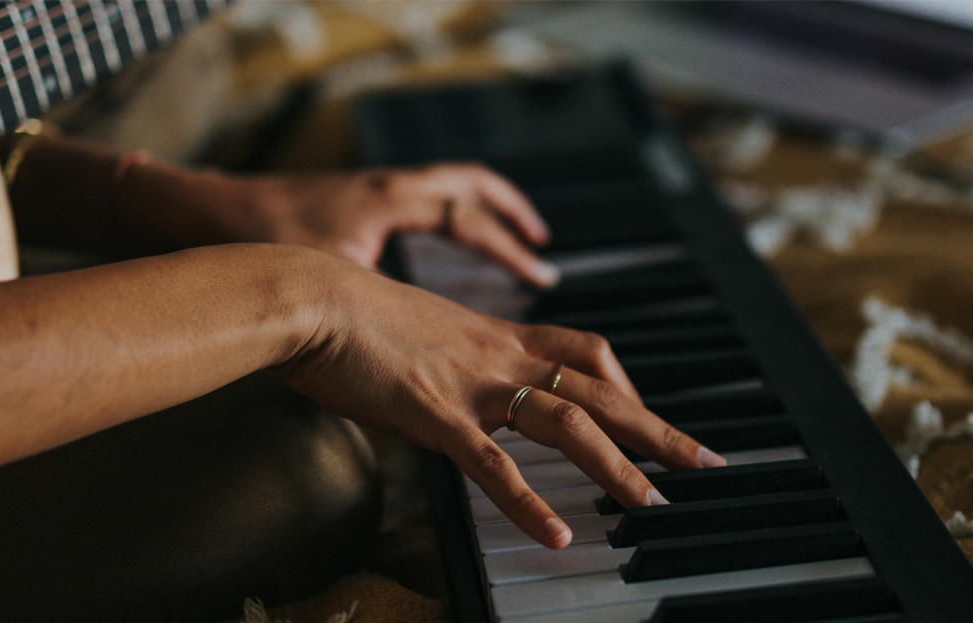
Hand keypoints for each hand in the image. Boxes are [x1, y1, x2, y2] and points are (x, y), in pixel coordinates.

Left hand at [244, 164, 559, 287]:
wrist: (213, 215)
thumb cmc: (263, 242)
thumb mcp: (332, 284)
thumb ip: (383, 314)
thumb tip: (420, 352)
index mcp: (390, 201)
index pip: (469, 218)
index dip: (507, 249)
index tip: (538, 275)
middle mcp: (385, 187)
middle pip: (469, 183)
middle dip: (509, 210)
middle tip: (537, 241)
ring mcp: (367, 189)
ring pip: (442, 184)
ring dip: (478, 206)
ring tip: (503, 235)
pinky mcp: (349, 201)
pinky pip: (414, 197)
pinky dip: (440, 214)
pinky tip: (436, 245)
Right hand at [275, 258, 724, 548]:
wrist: (310, 295)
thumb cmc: (344, 311)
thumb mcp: (410, 329)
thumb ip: (438, 359)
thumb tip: (434, 386)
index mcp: (492, 334)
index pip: (582, 351)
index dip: (624, 383)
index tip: (646, 412)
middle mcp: (495, 355)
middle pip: (598, 387)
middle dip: (656, 427)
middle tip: (703, 460)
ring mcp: (470, 384)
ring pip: (566, 423)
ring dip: (616, 466)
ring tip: (653, 505)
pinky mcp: (435, 413)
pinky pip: (494, 464)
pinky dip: (530, 502)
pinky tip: (557, 535)